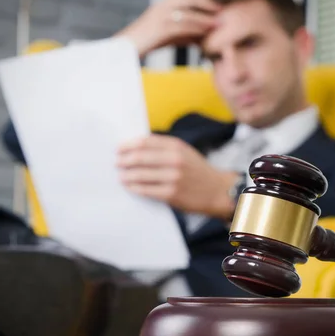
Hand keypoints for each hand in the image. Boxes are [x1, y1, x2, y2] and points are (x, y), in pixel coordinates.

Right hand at [116, 0, 220, 57]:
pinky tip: (205, 32)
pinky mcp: (159, 28)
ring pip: (187, 10)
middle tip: (221, 10)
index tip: (218, 5)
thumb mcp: (169, 35)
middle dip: (207, 1)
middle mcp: (162, 5)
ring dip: (205, 16)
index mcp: (164, 3)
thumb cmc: (147, 42)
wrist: (124, 50)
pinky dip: (196, 28)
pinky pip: (181, 25)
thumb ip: (184, 33)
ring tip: (219, 22)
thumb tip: (202, 37)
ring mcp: (160, 15)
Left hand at [117, 134, 238, 219]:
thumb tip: (136, 147)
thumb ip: (163, 147)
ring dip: (126, 175)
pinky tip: (130, 186)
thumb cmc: (197, 170)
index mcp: (176, 146)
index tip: (118, 149)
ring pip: (140, 174)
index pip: (145, 142)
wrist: (217, 190)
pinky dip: (134, 188)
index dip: (128, 145)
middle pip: (139, 157)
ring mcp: (173, 177)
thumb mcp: (184, 152)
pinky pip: (146, 190)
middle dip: (124, 160)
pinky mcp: (171, 194)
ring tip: (121, 176)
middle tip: (117, 163)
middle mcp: (175, 160)